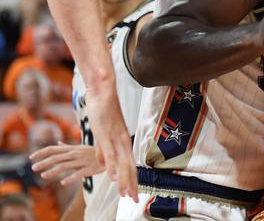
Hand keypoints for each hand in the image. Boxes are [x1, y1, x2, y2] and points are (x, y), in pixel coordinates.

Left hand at [30, 142, 101, 184]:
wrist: (111, 155)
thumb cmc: (93, 152)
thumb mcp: (80, 147)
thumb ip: (67, 147)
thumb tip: (57, 143)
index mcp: (72, 149)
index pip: (53, 149)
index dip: (42, 153)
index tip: (31, 158)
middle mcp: (75, 154)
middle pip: (57, 157)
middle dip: (44, 162)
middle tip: (33, 168)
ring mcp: (82, 161)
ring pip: (65, 166)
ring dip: (53, 171)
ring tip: (44, 176)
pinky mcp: (89, 169)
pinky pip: (79, 174)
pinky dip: (70, 178)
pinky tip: (62, 183)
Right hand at [84, 83, 137, 201]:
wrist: (103, 91)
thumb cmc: (104, 110)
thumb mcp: (104, 133)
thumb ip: (105, 149)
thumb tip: (104, 164)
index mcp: (123, 140)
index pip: (130, 164)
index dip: (132, 180)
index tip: (133, 194)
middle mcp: (122, 140)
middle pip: (129, 167)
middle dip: (131, 185)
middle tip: (134, 200)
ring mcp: (114, 138)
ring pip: (121, 163)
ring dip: (123, 180)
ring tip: (125, 195)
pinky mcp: (105, 134)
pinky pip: (109, 153)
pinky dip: (112, 166)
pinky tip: (113, 176)